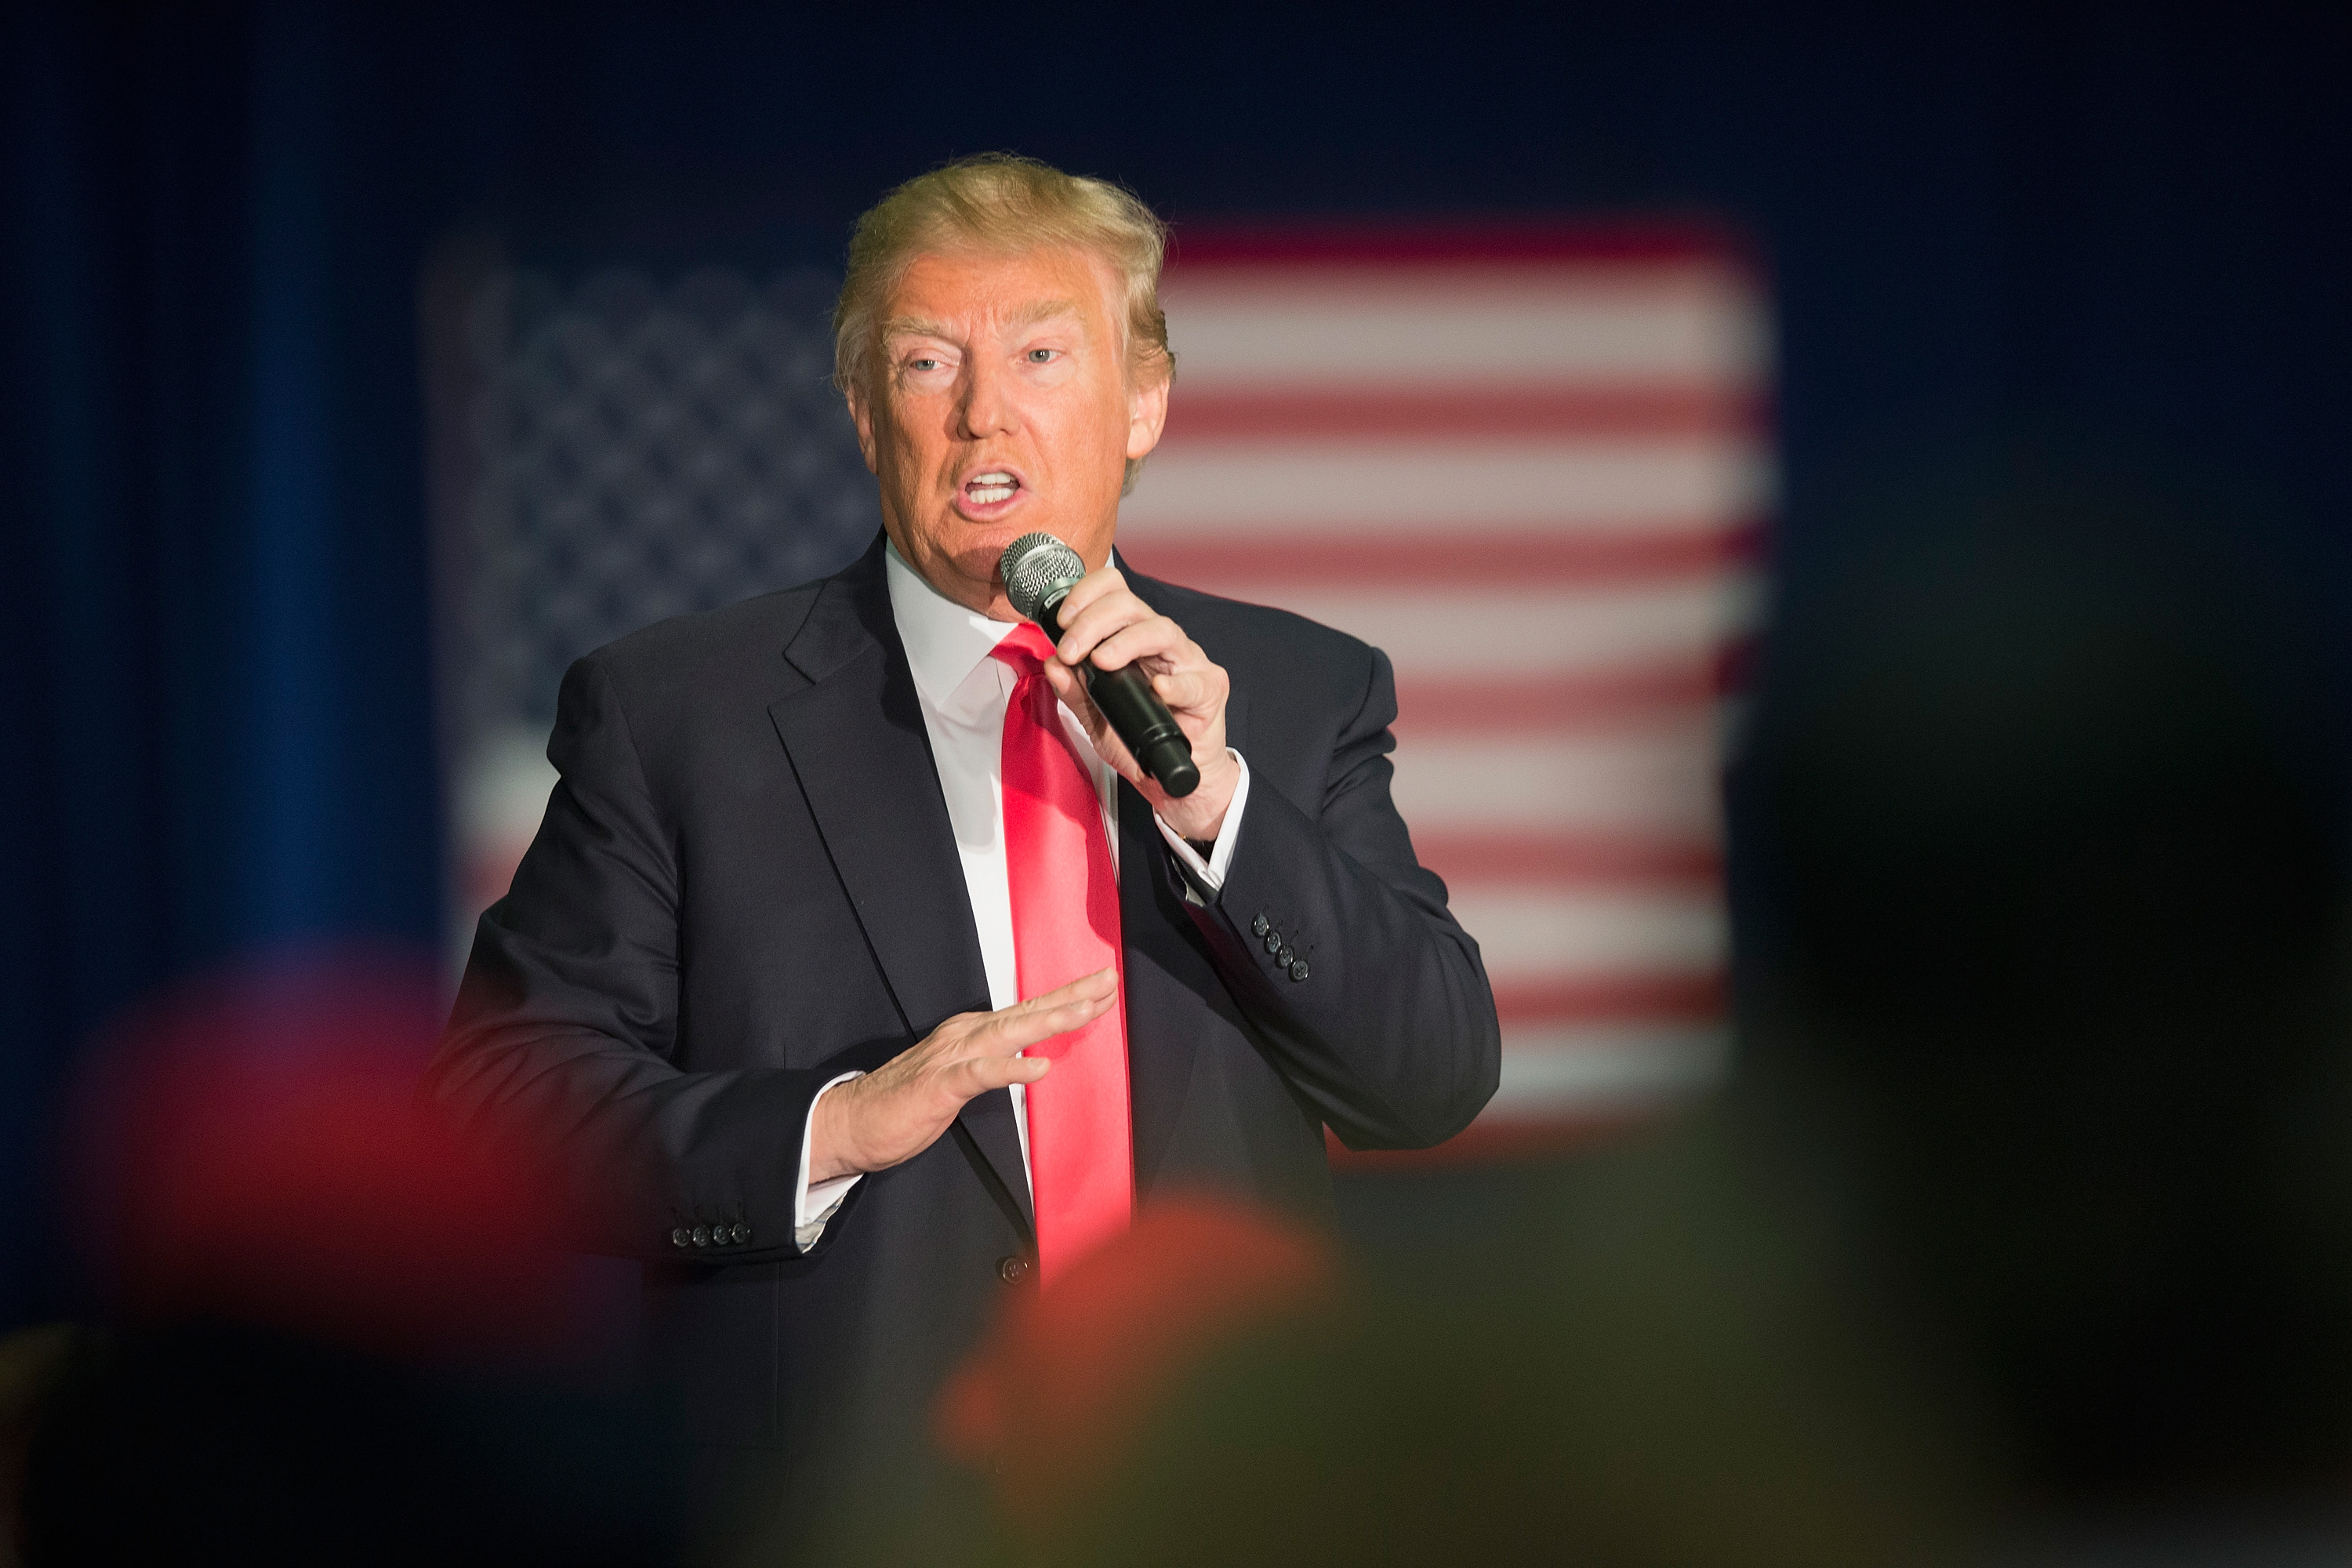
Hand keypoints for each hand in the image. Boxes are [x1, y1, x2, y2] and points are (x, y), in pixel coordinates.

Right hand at [808, 968, 1117, 1181]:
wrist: (850, 1122)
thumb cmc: (905, 1102)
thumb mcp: (961, 1077)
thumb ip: (995, 1064)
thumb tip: (1032, 1057)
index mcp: (971, 1033)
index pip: (1028, 1010)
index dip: (1067, 997)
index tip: (1103, 986)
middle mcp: (965, 1036)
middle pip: (1027, 1011)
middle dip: (1071, 996)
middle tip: (1109, 981)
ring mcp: (951, 1058)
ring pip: (1009, 1033)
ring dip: (1049, 1020)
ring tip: (1086, 1010)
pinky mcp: (938, 1086)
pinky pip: (979, 1074)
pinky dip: (1009, 1069)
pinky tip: (1038, 1066)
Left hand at [1040, 566, 1241, 841]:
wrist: (1172, 775)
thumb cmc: (1139, 739)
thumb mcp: (1095, 717)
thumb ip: (1074, 691)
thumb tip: (1053, 665)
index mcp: (1133, 639)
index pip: (1114, 593)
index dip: (1086, 596)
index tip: (1063, 623)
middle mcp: (1160, 643)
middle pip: (1132, 606)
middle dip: (1094, 621)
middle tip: (1072, 649)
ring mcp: (1188, 662)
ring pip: (1162, 630)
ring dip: (1126, 642)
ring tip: (1102, 661)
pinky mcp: (1210, 688)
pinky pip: (1195, 681)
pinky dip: (1176, 685)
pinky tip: (1158, 690)